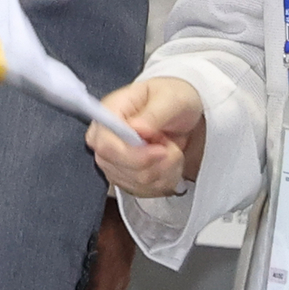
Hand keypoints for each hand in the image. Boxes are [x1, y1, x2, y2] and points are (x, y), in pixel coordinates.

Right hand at [90, 75, 206, 196]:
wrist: (184, 113)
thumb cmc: (173, 99)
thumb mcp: (171, 98)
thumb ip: (153, 113)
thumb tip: (136, 129)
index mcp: (110, 113)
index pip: (104, 144)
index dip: (132, 154)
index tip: (161, 150)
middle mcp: (105, 139)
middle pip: (117, 167)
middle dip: (153, 163)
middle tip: (170, 145)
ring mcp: (114, 161)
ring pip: (134, 182)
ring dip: (164, 171)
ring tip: (172, 149)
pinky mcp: (126, 177)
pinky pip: (144, 191)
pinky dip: (165, 180)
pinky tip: (169, 163)